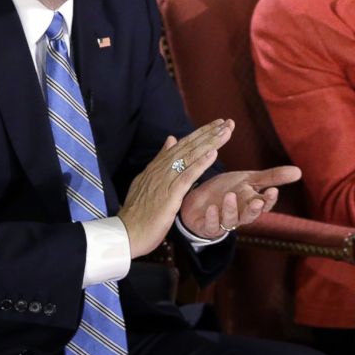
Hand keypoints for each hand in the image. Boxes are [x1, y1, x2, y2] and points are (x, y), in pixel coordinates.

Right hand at [118, 119, 233, 257]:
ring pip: (190, 157)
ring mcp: (165, 181)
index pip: (182, 145)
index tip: (217, 124)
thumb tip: (170, 139)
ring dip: (209, 143)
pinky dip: (200, 163)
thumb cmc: (138, 212)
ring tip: (225, 132)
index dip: (200, 133)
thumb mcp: (148, 180)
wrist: (126, 232)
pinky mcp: (170, 195)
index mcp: (157, 166)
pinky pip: (187, 176)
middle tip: (228, 122)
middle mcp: (161, 169)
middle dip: (209, 133)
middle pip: (188, 146)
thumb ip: (160, 160)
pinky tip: (213, 153)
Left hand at [178, 165, 299, 237]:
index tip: (272, 190)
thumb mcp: (248, 180)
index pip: (264, 204)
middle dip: (254, 210)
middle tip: (257, 201)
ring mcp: (223, 222)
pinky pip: (211, 226)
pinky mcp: (207, 227)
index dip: (268, 200)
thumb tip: (299, 172)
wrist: (198, 200)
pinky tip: (211, 208)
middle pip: (249, 216)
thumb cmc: (227, 190)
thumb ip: (272, 177)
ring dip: (231, 210)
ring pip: (230, 220)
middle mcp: (239, 215)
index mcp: (250, 203)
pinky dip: (212, 218)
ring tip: (230, 196)